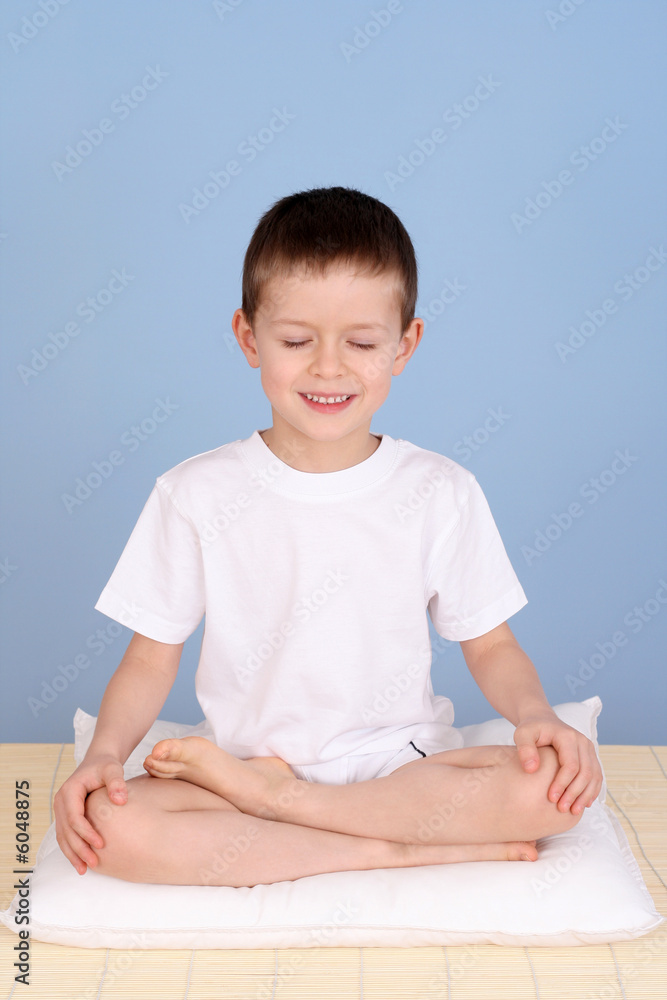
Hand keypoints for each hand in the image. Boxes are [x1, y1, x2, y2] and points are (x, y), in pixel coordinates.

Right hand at [53, 754, 126, 874]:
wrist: (97, 762)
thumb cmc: (105, 765)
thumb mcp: (113, 769)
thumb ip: (117, 782)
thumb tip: (120, 800)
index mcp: (69, 790)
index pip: (74, 817)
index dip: (86, 832)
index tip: (101, 844)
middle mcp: (60, 801)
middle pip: (66, 830)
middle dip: (79, 849)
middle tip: (94, 864)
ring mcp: (61, 809)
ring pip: (63, 836)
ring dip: (72, 854)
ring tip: (84, 870)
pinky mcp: (65, 816)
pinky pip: (65, 835)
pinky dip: (71, 850)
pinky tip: (80, 862)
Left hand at [513, 712, 603, 814]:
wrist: (542, 720)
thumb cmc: (531, 729)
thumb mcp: (522, 734)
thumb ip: (525, 749)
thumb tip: (532, 769)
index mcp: (567, 736)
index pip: (570, 765)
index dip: (562, 784)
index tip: (551, 798)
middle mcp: (582, 742)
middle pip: (585, 772)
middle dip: (574, 793)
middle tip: (562, 809)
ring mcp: (589, 749)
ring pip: (594, 776)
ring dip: (585, 795)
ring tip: (573, 811)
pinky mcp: (590, 756)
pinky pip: (596, 775)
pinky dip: (592, 790)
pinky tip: (584, 804)